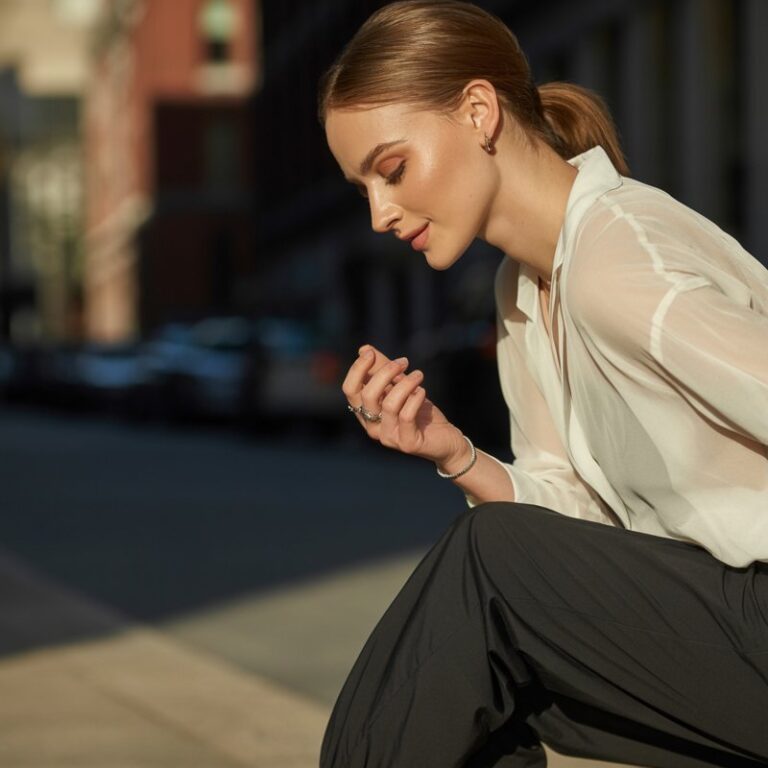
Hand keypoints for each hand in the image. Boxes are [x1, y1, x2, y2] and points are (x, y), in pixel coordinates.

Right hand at [342, 343, 465, 465]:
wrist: (445, 439)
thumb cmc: (420, 411)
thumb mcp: (401, 386)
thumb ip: (383, 369)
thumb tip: (364, 349)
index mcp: (366, 413)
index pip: (350, 390)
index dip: (357, 370)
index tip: (370, 353)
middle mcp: (372, 427)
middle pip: (367, 395)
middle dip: (385, 372)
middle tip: (404, 362)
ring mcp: (388, 437)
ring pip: (389, 404)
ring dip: (406, 383)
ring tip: (419, 375)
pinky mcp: (407, 443)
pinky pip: (407, 415)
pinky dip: (415, 398)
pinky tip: (423, 392)